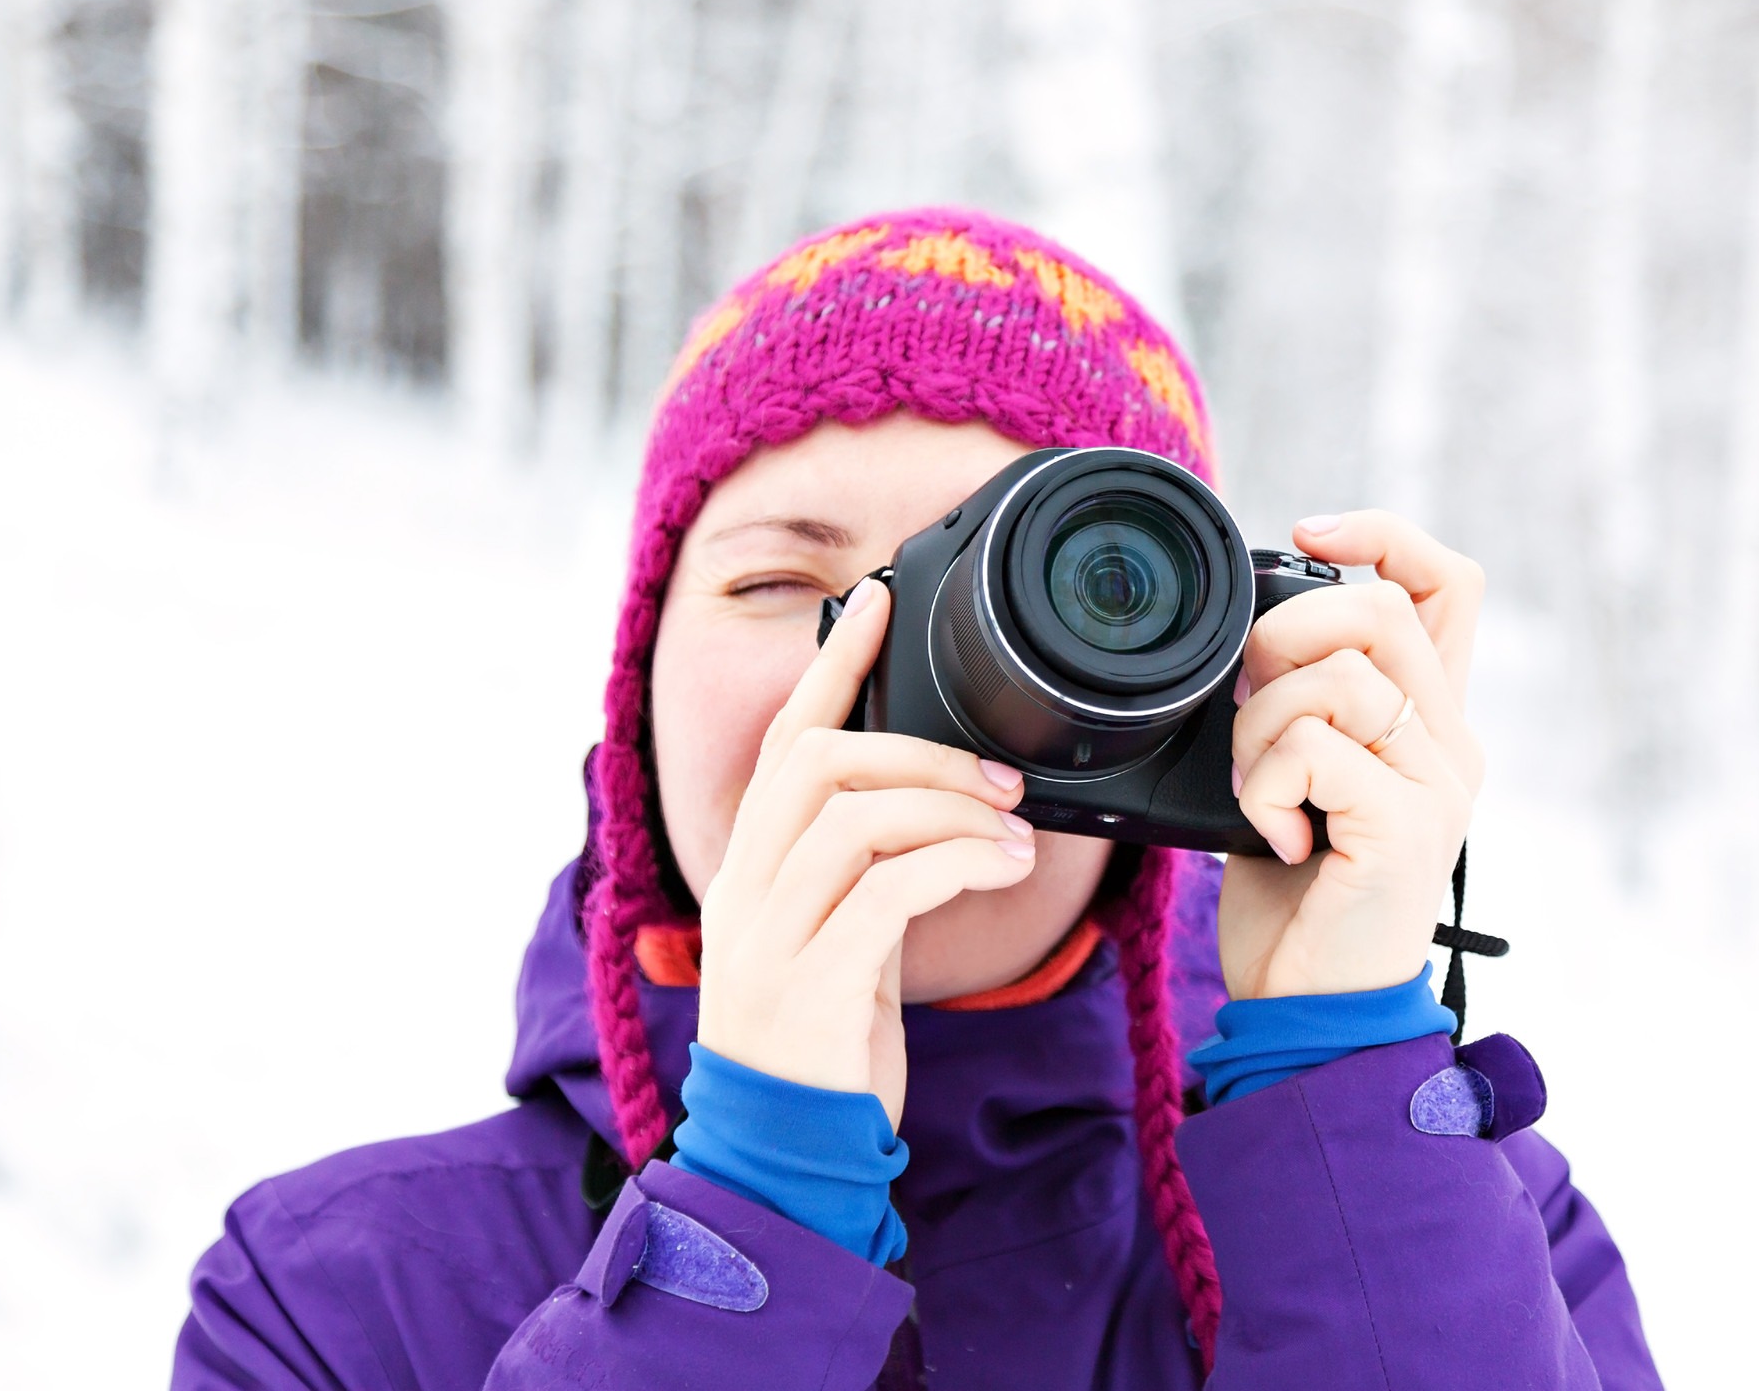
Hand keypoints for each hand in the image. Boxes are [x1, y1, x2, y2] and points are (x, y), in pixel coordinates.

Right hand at [694, 579, 1038, 1128]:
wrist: (789, 1158)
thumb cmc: (826, 1044)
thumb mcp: (840, 938)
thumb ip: (864, 869)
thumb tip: (934, 798)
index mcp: (749, 871)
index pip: (781, 741)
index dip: (832, 666)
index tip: (878, 601)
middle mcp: (744, 892)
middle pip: (816, 764)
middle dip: (918, 749)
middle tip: (999, 776)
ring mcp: (769, 938)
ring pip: (855, 818)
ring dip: (951, 811)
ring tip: (1013, 836)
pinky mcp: (811, 985)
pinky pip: (887, 890)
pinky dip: (956, 864)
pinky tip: (1000, 870)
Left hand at [1218, 511, 1486, 1002]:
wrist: (1314, 1011)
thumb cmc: (1299, 899)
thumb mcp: (1302, 779)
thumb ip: (1308, 705)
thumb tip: (1258, 636)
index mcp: (1432, 722)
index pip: (1448, 583)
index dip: (1383, 533)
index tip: (1309, 532)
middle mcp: (1452, 746)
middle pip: (1376, 608)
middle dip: (1283, 634)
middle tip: (1253, 705)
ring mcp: (1437, 787)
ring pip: (1332, 677)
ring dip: (1258, 727)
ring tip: (1260, 792)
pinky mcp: (1407, 830)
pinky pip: (1313, 749)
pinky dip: (1265, 784)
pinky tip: (1275, 836)